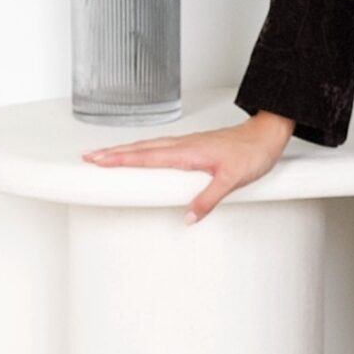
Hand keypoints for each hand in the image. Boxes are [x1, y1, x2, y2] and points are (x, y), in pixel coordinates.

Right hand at [81, 109, 295, 224]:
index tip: (98, 160)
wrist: (265, 137)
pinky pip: (159, 147)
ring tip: (103, 156)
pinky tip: (138, 154)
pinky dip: (141, 150)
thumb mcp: (232, 180)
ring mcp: (185, 144)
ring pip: (148, 147)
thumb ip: (207, 199)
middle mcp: (182, 145)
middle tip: (88, 157)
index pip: (146, 156)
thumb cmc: (251, 153)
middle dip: (113, 153)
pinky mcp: (191, 146)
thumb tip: (188, 217)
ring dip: (124, 151)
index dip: (121, 159)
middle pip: (140, 149)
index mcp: (187, 152)